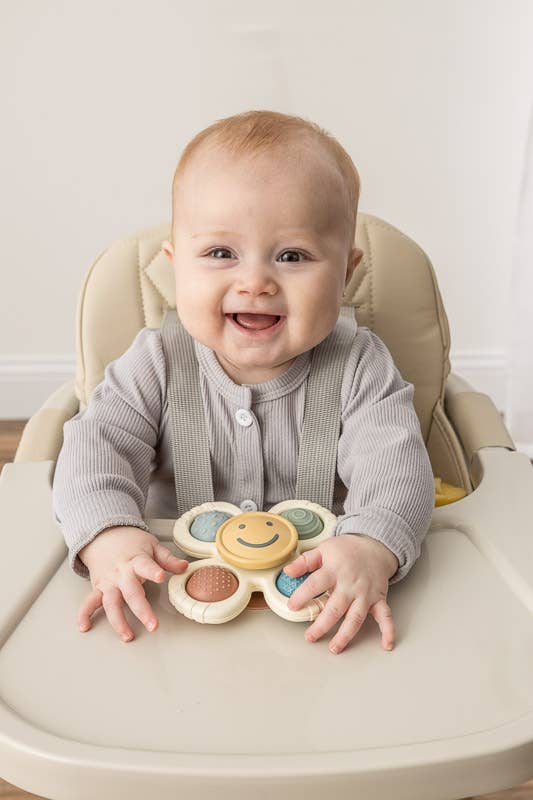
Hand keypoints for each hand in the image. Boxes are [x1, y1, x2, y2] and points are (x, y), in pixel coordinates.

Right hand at [77, 525, 188, 641]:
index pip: (146, 565)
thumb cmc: (131, 542)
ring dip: (118, 621)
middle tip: (153, 625)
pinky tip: (84, 626)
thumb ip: (167, 559)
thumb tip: (184, 567)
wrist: (104, 535)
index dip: (153, 571)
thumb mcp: (152, 545)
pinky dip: (84, 614)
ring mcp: (108, 582)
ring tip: (127, 636)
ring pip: (111, 603)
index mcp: (136, 560)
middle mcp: (121, 573)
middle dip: (141, 610)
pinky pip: (89, 602)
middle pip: (131, 593)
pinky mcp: (98, 588)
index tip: (160, 577)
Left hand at [283, 533, 398, 654]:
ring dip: (346, 634)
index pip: (316, 584)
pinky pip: (385, 616)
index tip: (292, 606)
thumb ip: (305, 561)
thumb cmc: (347, 550)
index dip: (303, 595)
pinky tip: (386, 644)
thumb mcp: (324, 549)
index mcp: (334, 570)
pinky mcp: (378, 599)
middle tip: (310, 636)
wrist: (374, 545)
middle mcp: (350, 584)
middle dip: (322, 624)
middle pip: (336, 607)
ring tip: (334, 647)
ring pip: (356, 617)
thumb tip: (287, 571)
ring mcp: (365, 593)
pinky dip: (388, 630)